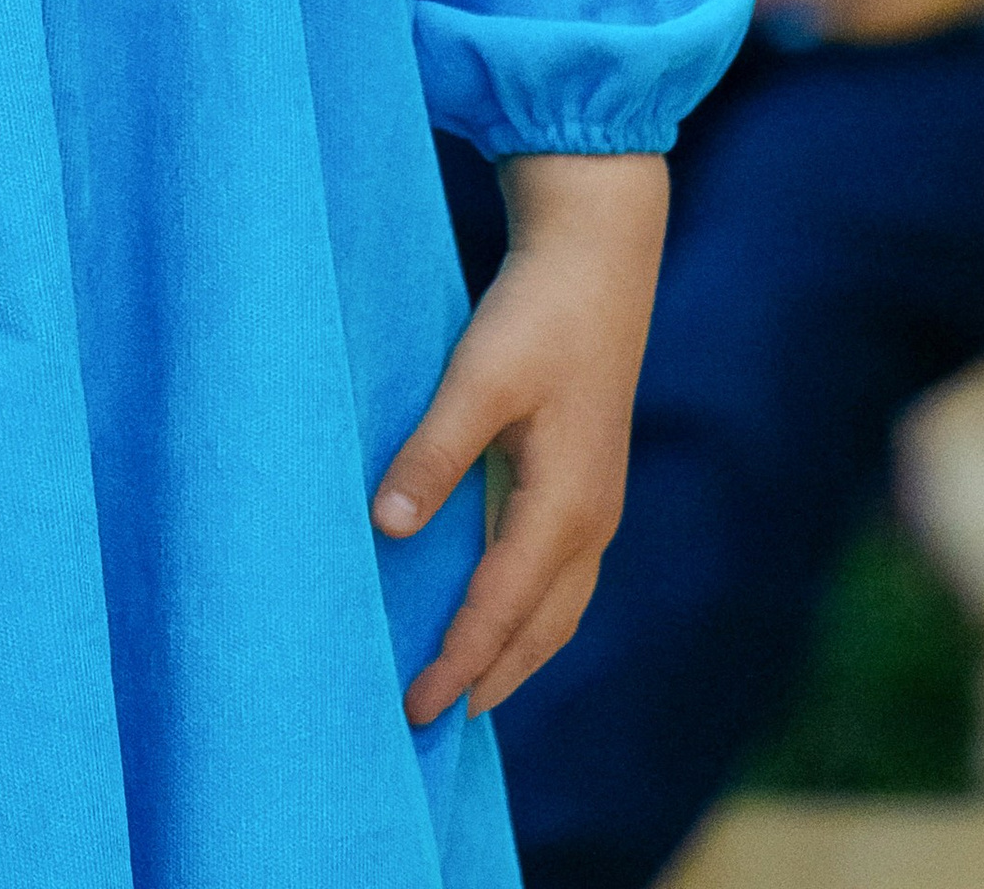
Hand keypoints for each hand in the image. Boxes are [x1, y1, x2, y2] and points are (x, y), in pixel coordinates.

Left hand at [378, 151, 667, 725]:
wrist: (598, 259)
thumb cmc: (536, 315)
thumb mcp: (477, 377)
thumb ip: (433, 453)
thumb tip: (385, 527)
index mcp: (564, 506)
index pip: (501, 609)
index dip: (457, 661)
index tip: (415, 708)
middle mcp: (589, 521)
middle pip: (537, 629)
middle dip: (487, 678)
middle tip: (428, 722)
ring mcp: (595, 506)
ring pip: (554, 609)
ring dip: (511, 653)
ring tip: (463, 691)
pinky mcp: (586, 483)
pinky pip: (557, 577)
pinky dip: (526, 614)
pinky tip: (495, 612)